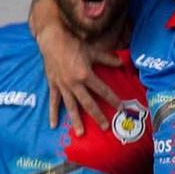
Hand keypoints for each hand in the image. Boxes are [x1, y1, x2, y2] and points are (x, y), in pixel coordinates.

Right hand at [32, 19, 122, 135]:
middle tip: (105, 127)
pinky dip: (53, 113)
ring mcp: (63, 86)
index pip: (103, 90)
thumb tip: (122, 62)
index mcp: (86, 75)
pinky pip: (54, 101)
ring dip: (76, 120)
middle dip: (97, 116)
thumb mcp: (93, 51)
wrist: (52, 40)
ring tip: (80, 133)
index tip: (121, 108)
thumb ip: (107, 59)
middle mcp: (74, 83)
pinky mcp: (53, 85)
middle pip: (88, 103)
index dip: (113, 99)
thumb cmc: (73, 44)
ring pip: (71, 106)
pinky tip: (53, 125)